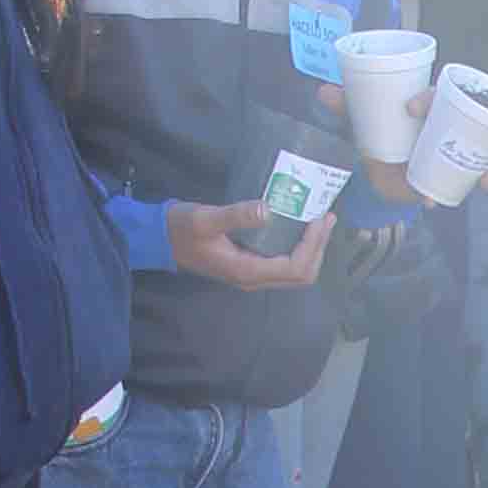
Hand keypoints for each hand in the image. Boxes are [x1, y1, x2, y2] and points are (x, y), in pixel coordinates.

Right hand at [162, 197, 326, 291]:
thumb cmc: (181, 229)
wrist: (160, 240)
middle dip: (319, 247)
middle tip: (327, 217)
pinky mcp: (250, 265)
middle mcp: (254, 279)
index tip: (320, 218)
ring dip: (312, 249)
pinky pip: (284, 263)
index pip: (295, 267)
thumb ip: (236, 215)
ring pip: (295, 271)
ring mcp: (253, 275)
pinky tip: (300, 226)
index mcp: (247, 271)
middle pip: (301, 274)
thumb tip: (267, 208)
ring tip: (320, 221)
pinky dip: (299, 248)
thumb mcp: (205, 218)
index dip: (313, 245)